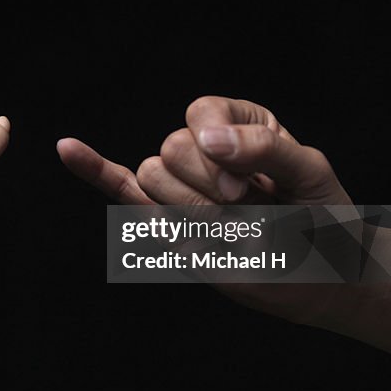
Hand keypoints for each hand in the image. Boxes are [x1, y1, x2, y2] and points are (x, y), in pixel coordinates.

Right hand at [57, 96, 350, 324]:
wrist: (323, 276)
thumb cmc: (323, 219)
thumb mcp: (310, 172)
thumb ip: (263, 148)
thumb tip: (206, 140)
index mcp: (239, 122)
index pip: (200, 114)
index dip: (218, 150)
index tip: (253, 186)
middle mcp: (206, 149)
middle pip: (170, 149)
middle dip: (207, 185)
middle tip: (247, 210)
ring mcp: (184, 186)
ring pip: (152, 179)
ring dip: (192, 212)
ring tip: (232, 229)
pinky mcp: (168, 222)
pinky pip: (123, 189)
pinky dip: (94, 168)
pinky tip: (67, 148)